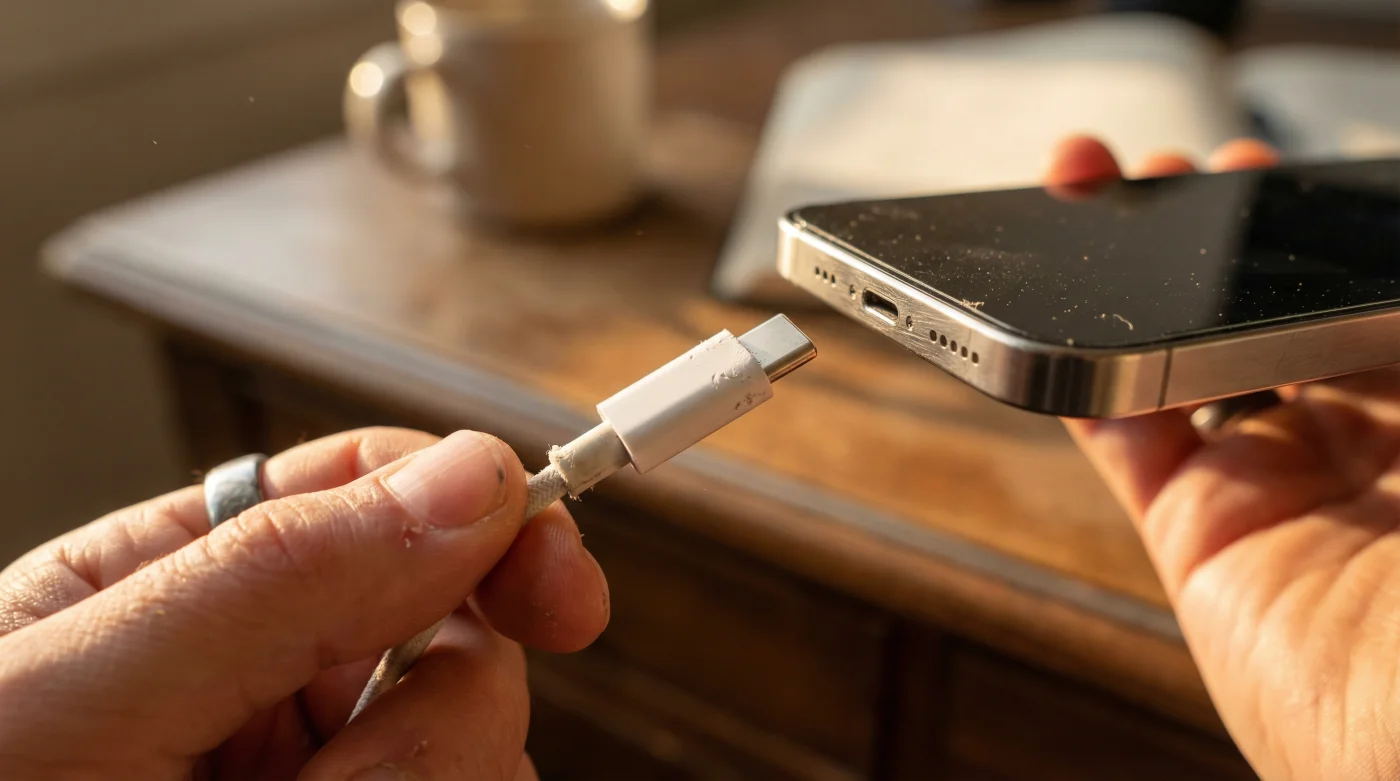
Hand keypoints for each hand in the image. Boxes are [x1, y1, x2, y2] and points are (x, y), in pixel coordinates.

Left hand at [0, 428, 609, 780]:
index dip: (496, 520)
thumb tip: (472, 480)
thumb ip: (272, 579)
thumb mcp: (74, 705)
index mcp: (193, 589)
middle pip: (460, 641)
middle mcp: (272, 686)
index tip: (561, 592)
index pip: (383, 494)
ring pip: (476, 760)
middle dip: (426, 723)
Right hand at [1049, 137, 1399, 780]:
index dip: (1305, 231)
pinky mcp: (1199, 539)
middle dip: (1211, 245)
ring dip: (1131, 289)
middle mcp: (1365, 449)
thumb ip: (1392, 322)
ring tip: (1099, 206)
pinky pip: (1126, 439)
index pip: (1355, 295)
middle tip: (1170, 180)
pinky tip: (1065, 312)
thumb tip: (1359, 258)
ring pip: (1186, 364)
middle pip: (1266, 318)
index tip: (1265, 170)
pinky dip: (1081, 373)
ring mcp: (1277, 492)